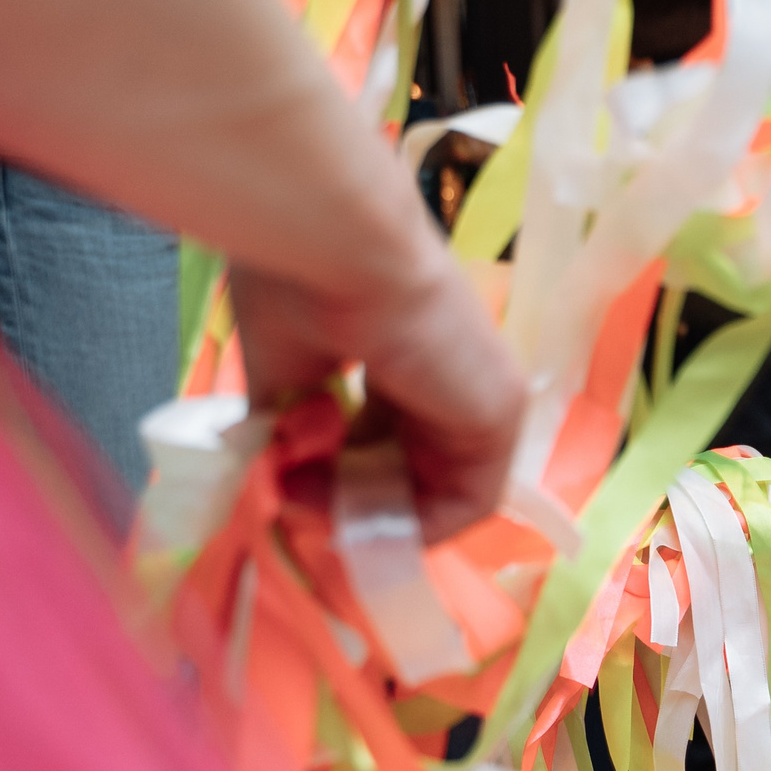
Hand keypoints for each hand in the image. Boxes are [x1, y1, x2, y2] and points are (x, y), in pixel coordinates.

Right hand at [232, 241, 523, 543]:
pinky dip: (415, 526)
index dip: (332, 470)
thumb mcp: (284, 367)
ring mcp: (481, 393)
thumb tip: (270, 471)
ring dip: (369, 516)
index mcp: (407, 352)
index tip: (283, 481)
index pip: (382, 433)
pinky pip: (469, 501)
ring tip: (307, 505)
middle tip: (288, 500)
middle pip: (407, 466)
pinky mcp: (501, 412)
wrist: (336, 244)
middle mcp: (450, 374)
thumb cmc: (303, 280)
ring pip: (436, 489)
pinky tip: (356, 521)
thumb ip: (287, 422)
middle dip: (344, 498)